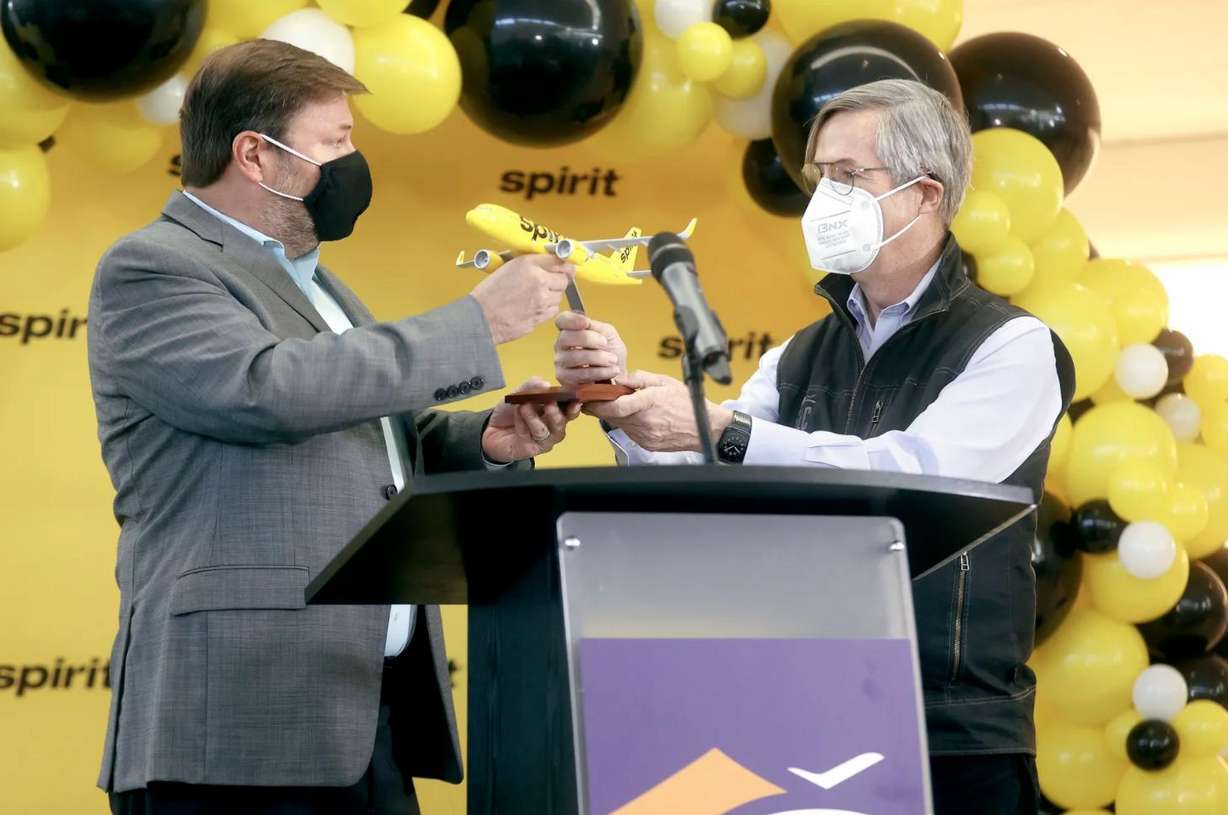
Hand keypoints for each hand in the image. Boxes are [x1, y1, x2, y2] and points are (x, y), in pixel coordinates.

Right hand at [471, 254, 575, 344]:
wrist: (481, 317)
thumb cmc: (488, 295)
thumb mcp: (507, 268)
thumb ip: (530, 263)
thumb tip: (549, 261)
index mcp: (528, 264)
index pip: (558, 259)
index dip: (565, 263)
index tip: (566, 265)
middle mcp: (538, 280)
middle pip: (564, 278)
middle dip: (558, 280)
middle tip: (548, 282)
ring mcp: (541, 299)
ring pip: (559, 295)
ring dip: (551, 295)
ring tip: (534, 296)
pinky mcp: (541, 315)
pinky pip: (553, 309)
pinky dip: (547, 308)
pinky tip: (533, 306)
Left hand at [482, 377, 581, 462]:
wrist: (493, 428)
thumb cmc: (512, 411)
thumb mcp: (520, 393)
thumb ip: (532, 386)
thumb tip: (546, 384)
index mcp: (555, 410)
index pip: (570, 409)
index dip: (574, 406)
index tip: (574, 400)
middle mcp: (553, 426)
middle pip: (562, 422)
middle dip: (557, 413)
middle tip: (549, 403)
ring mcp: (545, 439)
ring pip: (546, 431)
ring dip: (534, 417)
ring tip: (524, 406)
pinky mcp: (533, 448)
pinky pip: (531, 436)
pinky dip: (523, 424)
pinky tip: (517, 415)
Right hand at [554, 311, 627, 385]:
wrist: (617, 374)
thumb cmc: (611, 353)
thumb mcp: (608, 334)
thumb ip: (596, 326)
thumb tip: (585, 323)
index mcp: (571, 330)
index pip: (561, 321)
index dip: (571, 320)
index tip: (586, 323)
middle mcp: (561, 345)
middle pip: (565, 337)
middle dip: (589, 339)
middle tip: (605, 344)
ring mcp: (561, 363)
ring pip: (574, 357)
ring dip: (598, 358)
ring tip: (612, 360)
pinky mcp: (565, 380)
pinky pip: (580, 374)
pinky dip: (599, 372)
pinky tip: (611, 370)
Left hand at [584, 370, 732, 452]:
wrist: (705, 428)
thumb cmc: (687, 403)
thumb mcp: (665, 382)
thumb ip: (640, 379)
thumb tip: (619, 378)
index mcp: (649, 403)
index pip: (614, 406)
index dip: (597, 403)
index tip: (588, 397)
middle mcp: (645, 422)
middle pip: (612, 416)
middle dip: (601, 407)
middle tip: (597, 398)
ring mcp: (645, 436)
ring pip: (619, 424)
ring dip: (616, 415)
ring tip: (624, 404)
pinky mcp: (646, 444)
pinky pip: (630, 432)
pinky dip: (628, 423)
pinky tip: (638, 416)